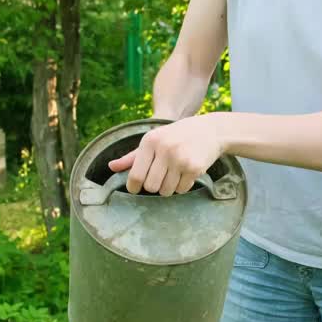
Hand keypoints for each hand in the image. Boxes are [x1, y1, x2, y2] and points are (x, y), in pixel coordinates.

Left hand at [108, 114, 226, 195]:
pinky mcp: (194, 168)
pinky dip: (182, 186)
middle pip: (151, 186)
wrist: (210, 130)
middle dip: (154, 186)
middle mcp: (164, 149)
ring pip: (166, 191)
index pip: (135, 175)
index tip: (135, 188)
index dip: (133, 186)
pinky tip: (186, 173)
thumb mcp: (154, 140)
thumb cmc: (176, 136)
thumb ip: (132, 156)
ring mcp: (180, 159)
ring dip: (168, 188)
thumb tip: (111, 166)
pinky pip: (181, 190)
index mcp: (150, 141)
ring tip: (174, 174)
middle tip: (160, 178)